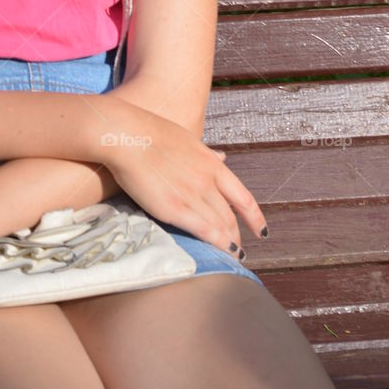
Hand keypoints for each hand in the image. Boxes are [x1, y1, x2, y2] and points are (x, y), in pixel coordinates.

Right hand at [101, 104, 266, 254]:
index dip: (254, 216)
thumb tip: (223, 157)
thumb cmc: (150, 133)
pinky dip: (219, 244)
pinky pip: (205, 231)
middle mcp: (208, 180)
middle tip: (238, 248)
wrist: (127, 135)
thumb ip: (206, 154)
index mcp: (211, 163)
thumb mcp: (188, 140)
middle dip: (238, 234)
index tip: (261, 230)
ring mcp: (193, 194)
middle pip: (231, 215)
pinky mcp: (175, 208)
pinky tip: (226, 253)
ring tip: (233, 256)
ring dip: (230, 243)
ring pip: (221, 225)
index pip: (243, 196)